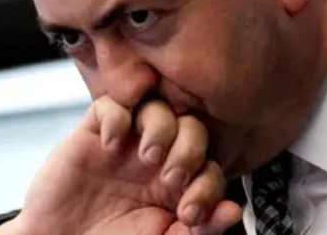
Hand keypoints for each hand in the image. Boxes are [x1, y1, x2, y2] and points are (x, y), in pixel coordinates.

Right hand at [4, 96, 241, 234]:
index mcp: (177, 186)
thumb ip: (197, 230)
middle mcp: (156, 159)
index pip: (210, 166)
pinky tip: (111, 144)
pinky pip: (111, 104)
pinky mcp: (93, 133)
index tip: (190, 213)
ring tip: (148, 157)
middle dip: (189, 151)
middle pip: (191, 127)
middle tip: (172, 179)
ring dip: (161, 128)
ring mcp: (126, 143)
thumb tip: (233, 212)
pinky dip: (116, 117)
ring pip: (157, 108)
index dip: (208, 185)